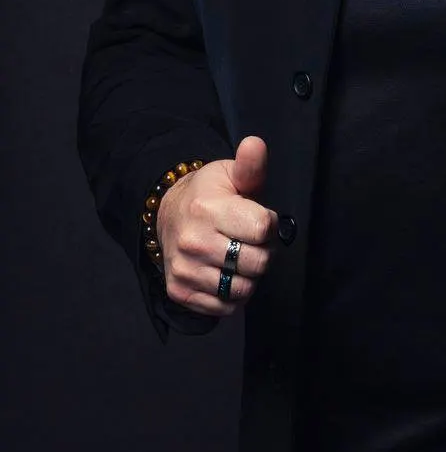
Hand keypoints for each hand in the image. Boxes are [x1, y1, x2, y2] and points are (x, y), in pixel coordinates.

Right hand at [155, 134, 277, 316]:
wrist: (168, 216)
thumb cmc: (209, 195)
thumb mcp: (230, 175)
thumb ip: (251, 165)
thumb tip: (256, 144)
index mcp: (208, 209)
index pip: (264, 229)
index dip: (269, 225)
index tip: (258, 219)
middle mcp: (193, 242)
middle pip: (258, 263)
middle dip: (263, 252)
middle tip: (249, 241)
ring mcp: (185, 270)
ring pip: (244, 288)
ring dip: (249, 276)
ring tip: (238, 256)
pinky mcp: (181, 292)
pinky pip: (226, 307)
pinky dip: (233, 295)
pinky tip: (226, 273)